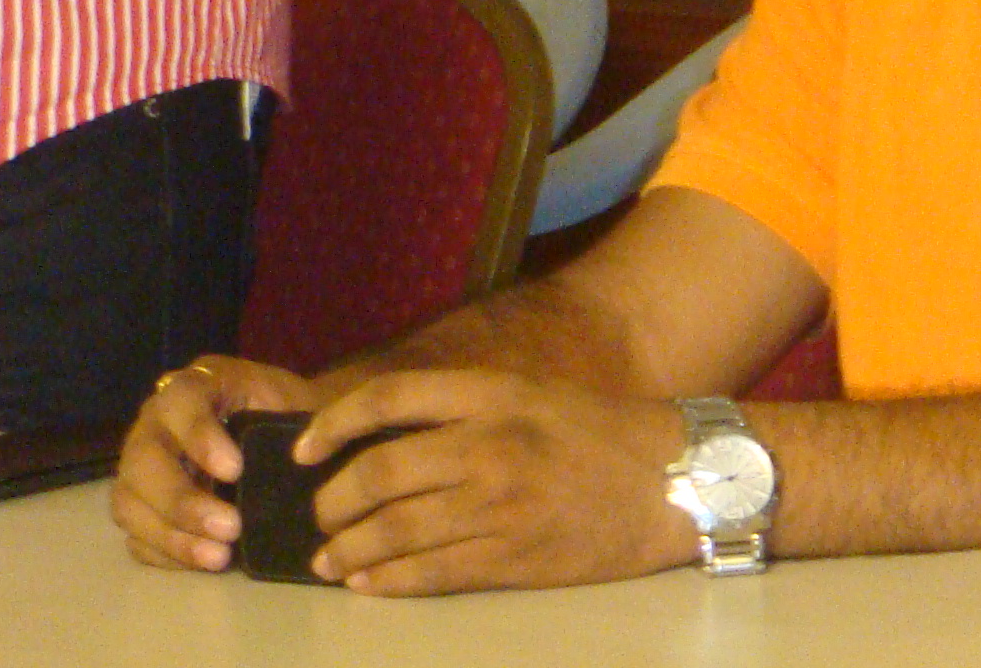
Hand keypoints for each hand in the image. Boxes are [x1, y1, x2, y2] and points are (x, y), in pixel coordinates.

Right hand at [113, 354, 324, 570]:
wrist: (278, 432)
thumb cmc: (283, 412)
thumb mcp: (289, 401)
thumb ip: (287, 423)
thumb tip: (297, 459)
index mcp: (194, 386)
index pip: (180, 403)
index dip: (200, 438)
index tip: (235, 471)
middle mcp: (154, 423)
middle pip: (142, 460)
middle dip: (182, 500)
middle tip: (230, 528)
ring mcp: (138, 468)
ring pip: (128, 503)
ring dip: (172, 535)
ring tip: (219, 557)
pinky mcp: (137, 508)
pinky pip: (135, 536)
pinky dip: (165, 554)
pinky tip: (202, 562)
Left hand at [298, 368, 697, 594]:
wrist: (677, 479)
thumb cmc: (604, 434)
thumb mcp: (535, 396)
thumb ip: (469, 411)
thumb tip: (387, 438)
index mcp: (495, 394)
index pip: (390, 397)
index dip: (334, 423)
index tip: (303, 448)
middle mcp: (490, 444)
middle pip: (379, 473)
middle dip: (333, 502)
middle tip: (317, 519)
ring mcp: (500, 504)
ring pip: (396, 531)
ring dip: (349, 551)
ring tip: (329, 562)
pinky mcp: (514, 557)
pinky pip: (431, 573)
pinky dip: (388, 582)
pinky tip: (369, 585)